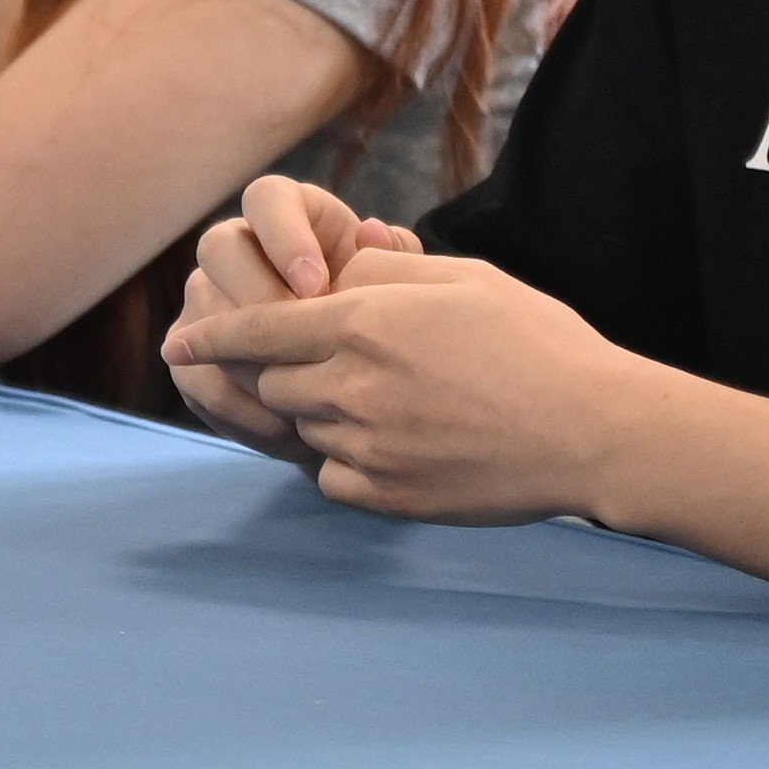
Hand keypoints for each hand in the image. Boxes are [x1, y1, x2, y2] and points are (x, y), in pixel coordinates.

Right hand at [164, 178, 393, 444]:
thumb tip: (373, 233)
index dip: (285, 238)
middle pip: (219, 247)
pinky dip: (239, 407)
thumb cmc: (385, 320)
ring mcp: (206, 301)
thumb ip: (394, 259)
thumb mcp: (403, 287)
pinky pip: (196, 377)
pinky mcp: (194, 357)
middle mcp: (236, 248)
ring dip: (249, 358)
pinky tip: (284, 429)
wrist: (367, 383)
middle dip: (258, 296)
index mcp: (288, 215)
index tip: (318, 285)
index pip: (267, 198)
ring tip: (299, 395)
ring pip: (202, 314)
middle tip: (302, 344)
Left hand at [165, 221, 635, 520]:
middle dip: (283, 374)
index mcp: (366, 321)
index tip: (178, 343)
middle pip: (272, 383)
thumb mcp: (462, 280)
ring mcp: (366, 445)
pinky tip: (399, 445)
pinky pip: (333, 475)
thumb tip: (333, 272)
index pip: (256, 329)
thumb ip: (384, 275)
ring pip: (302, 429)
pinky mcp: (385, 495)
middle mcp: (353, 384)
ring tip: (385, 404)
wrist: (591, 431)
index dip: (211, 336)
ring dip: (320, 414)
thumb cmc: (535, 343)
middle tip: (332, 367)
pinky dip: (347, 460)